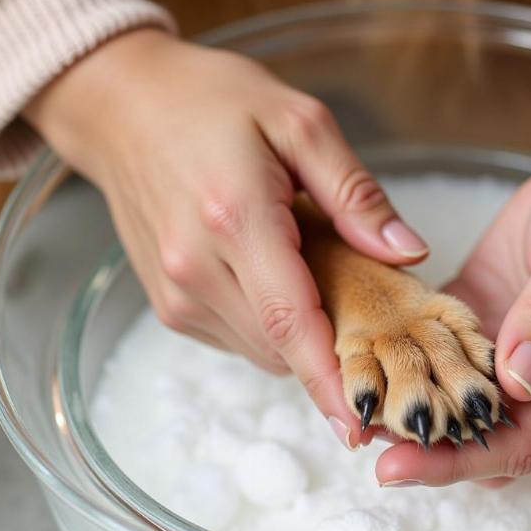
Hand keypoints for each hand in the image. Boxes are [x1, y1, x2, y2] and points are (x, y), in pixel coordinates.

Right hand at [24, 29, 428, 441]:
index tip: (361, 428)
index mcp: (236, 219)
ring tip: (326, 291)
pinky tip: (282, 282)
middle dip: (333, 354)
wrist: (121, 106)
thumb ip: (356, 193)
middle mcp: (197, 269)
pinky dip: (272, 326)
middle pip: (282, 345)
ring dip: (302, 338)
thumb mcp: (299, 122)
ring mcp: (177, 292)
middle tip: (376, 332)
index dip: (330, 380)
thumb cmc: (213, 102)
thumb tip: (408, 253)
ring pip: (262, 348)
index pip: (292, 322)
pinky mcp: (169, 302)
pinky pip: (237, 335)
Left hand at [375, 73, 530, 485]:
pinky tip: (379, 370)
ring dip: (423, 415)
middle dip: (431, 448)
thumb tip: (514, 380)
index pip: (525, 445)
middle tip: (363, 431)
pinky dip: (424, 379)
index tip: (393, 464)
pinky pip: (459, 375)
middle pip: (494, 446)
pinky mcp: (502, 341)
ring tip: (363, 406)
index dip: (457, 460)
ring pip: (471, 419)